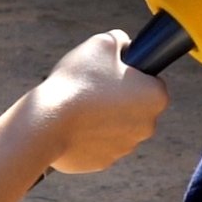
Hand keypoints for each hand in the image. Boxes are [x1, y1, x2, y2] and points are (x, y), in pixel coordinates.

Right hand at [27, 30, 168, 173]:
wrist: (46, 123)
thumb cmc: (77, 81)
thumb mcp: (101, 43)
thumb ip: (120, 40)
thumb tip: (124, 45)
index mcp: (155, 97)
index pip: (151, 80)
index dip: (131, 72)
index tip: (110, 71)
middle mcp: (147, 126)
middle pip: (135, 105)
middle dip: (119, 96)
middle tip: (92, 86)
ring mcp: (125, 147)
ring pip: (117, 125)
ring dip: (103, 116)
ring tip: (78, 105)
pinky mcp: (103, 162)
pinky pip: (99, 143)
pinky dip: (88, 134)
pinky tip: (71, 124)